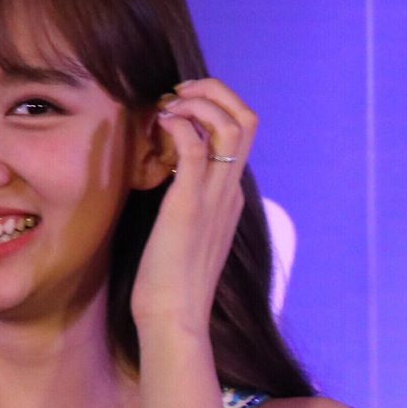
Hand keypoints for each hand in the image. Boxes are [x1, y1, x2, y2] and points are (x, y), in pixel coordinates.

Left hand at [131, 78, 256, 335]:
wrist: (174, 316)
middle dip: (215, 92)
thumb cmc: (170, 280)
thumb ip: (185, 200)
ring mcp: (214, 196)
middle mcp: (229, 190)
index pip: (240, 132)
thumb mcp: (184, 231)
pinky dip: (180, 124)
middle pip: (247, 119)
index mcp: (229, 194)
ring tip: (170, 105)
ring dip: (200, 102)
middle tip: (178, 93)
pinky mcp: (190, 205)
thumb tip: (164, 178)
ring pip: (232, 126)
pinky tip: (159, 124)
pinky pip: (195, 147)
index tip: (179, 105)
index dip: (213, 105)